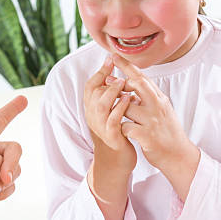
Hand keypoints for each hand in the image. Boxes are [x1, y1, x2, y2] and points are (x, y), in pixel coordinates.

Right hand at [84, 55, 136, 173]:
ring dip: (112, 92)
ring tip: (123, 82)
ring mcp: (101, 126)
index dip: (99, 71)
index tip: (110, 58)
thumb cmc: (116, 133)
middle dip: (106, 79)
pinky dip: (121, 108)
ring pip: (101, 104)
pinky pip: (114, 119)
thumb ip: (111, 97)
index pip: (90, 86)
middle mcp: (93, 116)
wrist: (117, 160)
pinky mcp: (111, 136)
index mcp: (92, 109)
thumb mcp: (110, 113)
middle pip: (93, 92)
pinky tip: (130, 99)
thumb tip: (117, 77)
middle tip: (118, 71)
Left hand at [111, 54, 199, 200]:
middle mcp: (157, 106)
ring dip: (118, 109)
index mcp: (160, 98)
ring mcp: (152, 121)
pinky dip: (121, 128)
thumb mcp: (161, 109)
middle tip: (107, 79)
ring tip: (114, 112)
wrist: (178, 155)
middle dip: (120, 81)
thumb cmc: (166, 131)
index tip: (114, 56)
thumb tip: (127, 82)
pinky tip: (122, 133)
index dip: (128, 67)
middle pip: (138, 86)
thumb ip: (146, 96)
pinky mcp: (147, 136)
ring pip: (127, 107)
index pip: (143, 78)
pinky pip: (126, 127)